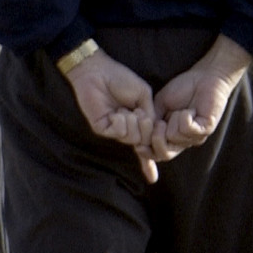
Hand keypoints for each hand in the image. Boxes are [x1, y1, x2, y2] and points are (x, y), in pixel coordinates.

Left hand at [64, 48, 159, 182]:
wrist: (99, 72)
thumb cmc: (121, 80)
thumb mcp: (144, 97)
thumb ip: (150, 115)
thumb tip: (151, 135)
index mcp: (137, 123)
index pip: (144, 145)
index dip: (148, 164)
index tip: (152, 180)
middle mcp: (125, 129)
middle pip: (143, 142)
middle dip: (147, 128)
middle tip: (140, 112)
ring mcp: (113, 130)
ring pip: (132, 139)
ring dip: (134, 123)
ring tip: (126, 109)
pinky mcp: (101, 127)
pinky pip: (119, 133)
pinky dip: (122, 122)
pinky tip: (116, 112)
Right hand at [150, 35, 252, 162]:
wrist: (204, 77)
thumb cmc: (181, 89)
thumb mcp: (157, 106)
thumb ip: (148, 122)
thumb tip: (138, 138)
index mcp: (169, 138)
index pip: (155, 155)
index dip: (145, 153)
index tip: (140, 143)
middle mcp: (182, 142)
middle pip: (164, 155)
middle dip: (155, 137)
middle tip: (159, 122)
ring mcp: (195, 137)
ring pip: (174, 138)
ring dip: (173, 120)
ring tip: (181, 111)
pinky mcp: (206, 129)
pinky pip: (187, 129)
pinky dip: (184, 116)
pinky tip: (191, 110)